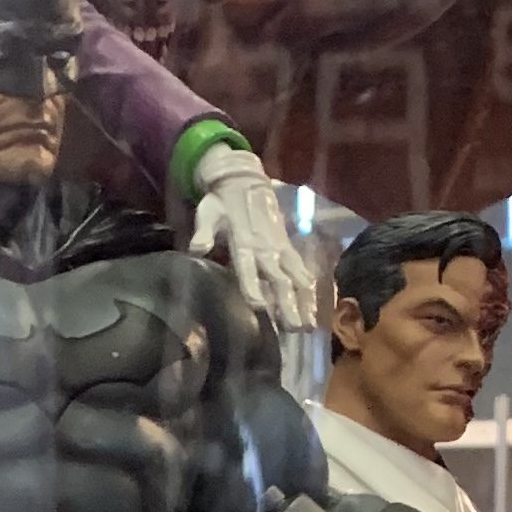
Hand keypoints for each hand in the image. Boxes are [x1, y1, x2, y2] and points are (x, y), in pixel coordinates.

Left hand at [190, 153, 313, 331]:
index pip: (248, 268)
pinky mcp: (288, 248)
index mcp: (244, 243)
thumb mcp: (208, 212)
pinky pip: (302, 270)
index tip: (260, 307)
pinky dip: (309, 290)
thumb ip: (203, 231)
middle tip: (294, 329)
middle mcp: (266, 248)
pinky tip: (315, 310)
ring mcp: (280, 249)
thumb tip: (196, 249)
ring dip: (303, 302)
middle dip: (288, 304)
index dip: (253, 286)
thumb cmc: (222, 202)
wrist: (244, 182)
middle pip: (279, 279)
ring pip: (296, 278)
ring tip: (308, 326)